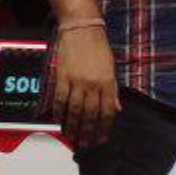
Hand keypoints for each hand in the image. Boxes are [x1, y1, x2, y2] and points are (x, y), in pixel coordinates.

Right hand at [49, 23, 119, 148]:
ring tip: (72, 138)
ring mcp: (76, 81)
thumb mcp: (112, 69)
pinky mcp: (61, 77)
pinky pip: (59, 99)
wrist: (81, 29)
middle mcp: (92, 84)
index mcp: (107, 83)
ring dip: (73, 127)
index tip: (101, 139)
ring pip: (74, 111)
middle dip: (88, 133)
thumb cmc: (98, 47)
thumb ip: (113, 91)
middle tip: (85, 145)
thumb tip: (116, 109)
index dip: (104, 129)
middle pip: (90, 115)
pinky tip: (60, 121)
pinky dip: (59, 112)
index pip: (107, 112)